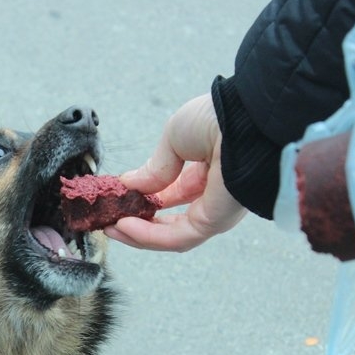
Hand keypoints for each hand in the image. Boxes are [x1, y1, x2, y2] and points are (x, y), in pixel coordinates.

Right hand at [105, 95, 246, 250]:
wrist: (244, 118)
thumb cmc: (218, 117)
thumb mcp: (174, 138)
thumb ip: (153, 167)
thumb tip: (130, 185)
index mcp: (207, 170)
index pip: (172, 196)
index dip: (143, 200)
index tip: (119, 200)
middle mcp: (213, 194)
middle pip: (171, 220)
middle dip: (138, 223)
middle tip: (110, 221)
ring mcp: (216, 210)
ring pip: (171, 235)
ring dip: (138, 234)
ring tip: (110, 227)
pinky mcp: (215, 222)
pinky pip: (176, 237)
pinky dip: (147, 236)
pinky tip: (124, 227)